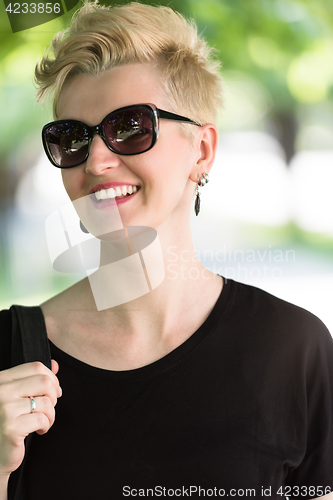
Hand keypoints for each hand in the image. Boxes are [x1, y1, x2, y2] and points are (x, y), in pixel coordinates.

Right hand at [0, 360, 61, 476]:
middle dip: (53, 396)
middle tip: (48, 408)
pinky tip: (38, 430)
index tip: (54, 391)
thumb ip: (35, 379)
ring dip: (51, 414)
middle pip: (44, 382)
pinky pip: (42, 419)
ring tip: (42, 422)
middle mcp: (1, 390)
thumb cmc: (7, 422)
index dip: (51, 378)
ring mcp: (4, 408)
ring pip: (46, 402)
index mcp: (2, 379)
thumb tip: (55, 365)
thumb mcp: (18, 396)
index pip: (35, 367)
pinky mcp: (11, 427)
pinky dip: (46, 425)